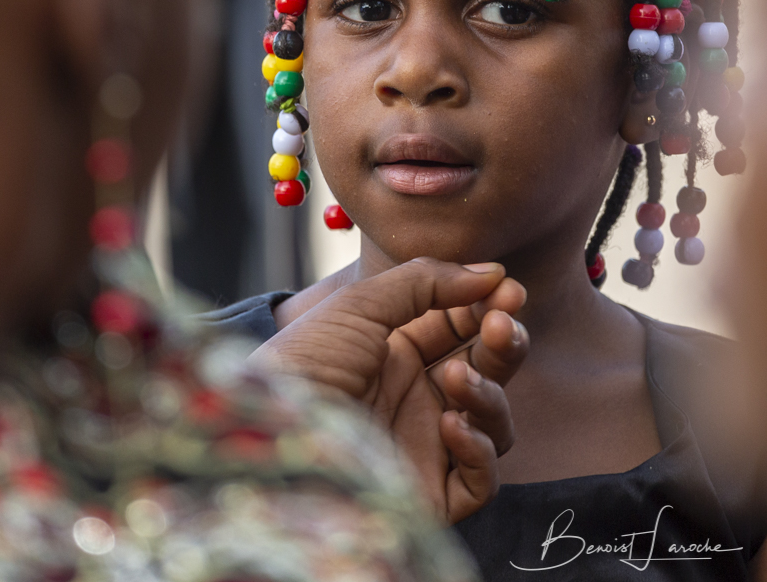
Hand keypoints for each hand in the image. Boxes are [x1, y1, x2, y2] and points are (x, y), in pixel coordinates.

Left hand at [251, 258, 528, 522]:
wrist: (260, 439)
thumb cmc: (299, 367)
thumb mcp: (360, 306)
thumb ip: (427, 281)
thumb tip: (491, 271)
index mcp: (396, 354)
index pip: (464, 329)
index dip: (489, 307)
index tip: (506, 288)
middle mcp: (415, 399)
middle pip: (489, 370)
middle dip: (503, 342)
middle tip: (502, 324)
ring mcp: (424, 447)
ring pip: (495, 422)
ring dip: (489, 392)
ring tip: (454, 377)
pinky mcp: (429, 495)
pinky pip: (480, 479)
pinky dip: (479, 449)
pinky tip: (450, 424)